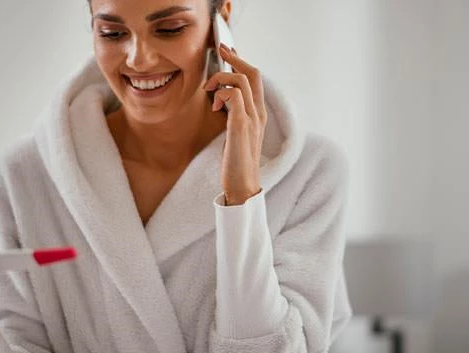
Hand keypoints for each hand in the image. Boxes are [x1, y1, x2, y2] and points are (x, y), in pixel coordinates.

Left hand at [204, 43, 267, 204]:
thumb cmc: (237, 163)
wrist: (243, 186)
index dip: (241, 61)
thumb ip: (234, 116)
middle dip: (235, 57)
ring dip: (222, 78)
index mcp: (259, 114)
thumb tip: (222, 99)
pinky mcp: (241, 126)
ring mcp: (252, 119)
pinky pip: (235, 97)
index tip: (227, 51)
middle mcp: (259, 113)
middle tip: (220, 49)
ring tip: (209, 90)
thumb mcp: (236, 134)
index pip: (255, 78)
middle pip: (253, 73)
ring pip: (242, 80)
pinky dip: (222, 94)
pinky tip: (214, 106)